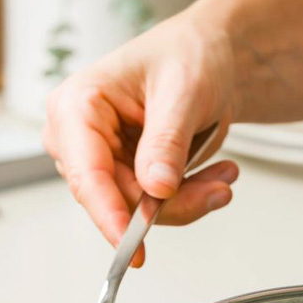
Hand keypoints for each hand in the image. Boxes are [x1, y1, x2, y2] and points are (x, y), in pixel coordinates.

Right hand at [42, 0, 239, 265]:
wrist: (207, 57)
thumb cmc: (187, 55)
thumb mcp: (183, 91)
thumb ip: (167, 142)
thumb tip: (155, 188)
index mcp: (77, 106)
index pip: (87, 174)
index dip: (110, 215)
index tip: (133, 247)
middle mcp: (79, 138)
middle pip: (116, 200)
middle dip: (172, 203)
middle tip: (219, 189)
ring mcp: (102, 162)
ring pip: (139, 211)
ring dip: (188, 200)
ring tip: (224, 175)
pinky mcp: (125, 178)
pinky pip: (155, 209)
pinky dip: (190, 198)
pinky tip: (215, 176)